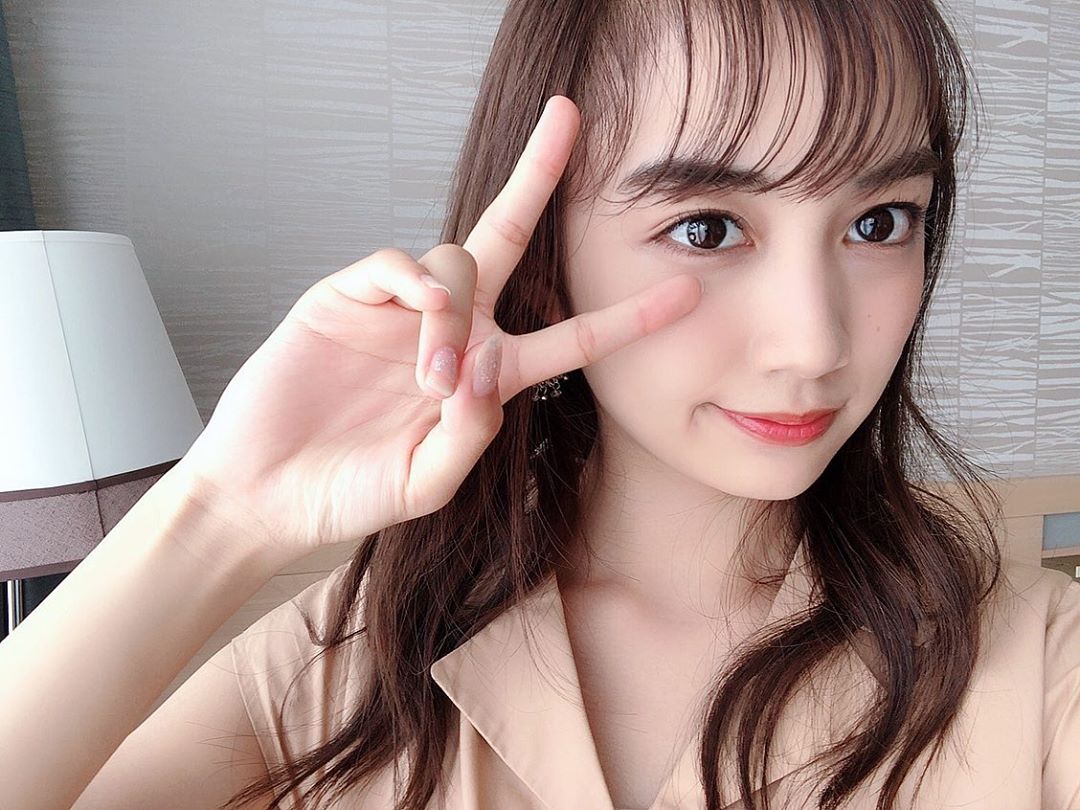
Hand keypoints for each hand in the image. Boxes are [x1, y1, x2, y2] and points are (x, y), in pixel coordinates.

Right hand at [172, 95, 703, 563]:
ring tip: (430, 378)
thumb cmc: (349, 492)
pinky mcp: (348, 295)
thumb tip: (486, 367)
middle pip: (507, 236)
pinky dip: (416, 284)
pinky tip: (417, 319)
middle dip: (537, 175)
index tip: (685, 294)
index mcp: (485, 375)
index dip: (626, 318)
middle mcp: (452, 329)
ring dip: (455, 315)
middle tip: (566, 116)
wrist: (267, 491)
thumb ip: (470, 434)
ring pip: (455, 263)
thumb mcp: (426, 482)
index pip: (568, 338)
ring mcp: (399, 308)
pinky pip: (397, 262)